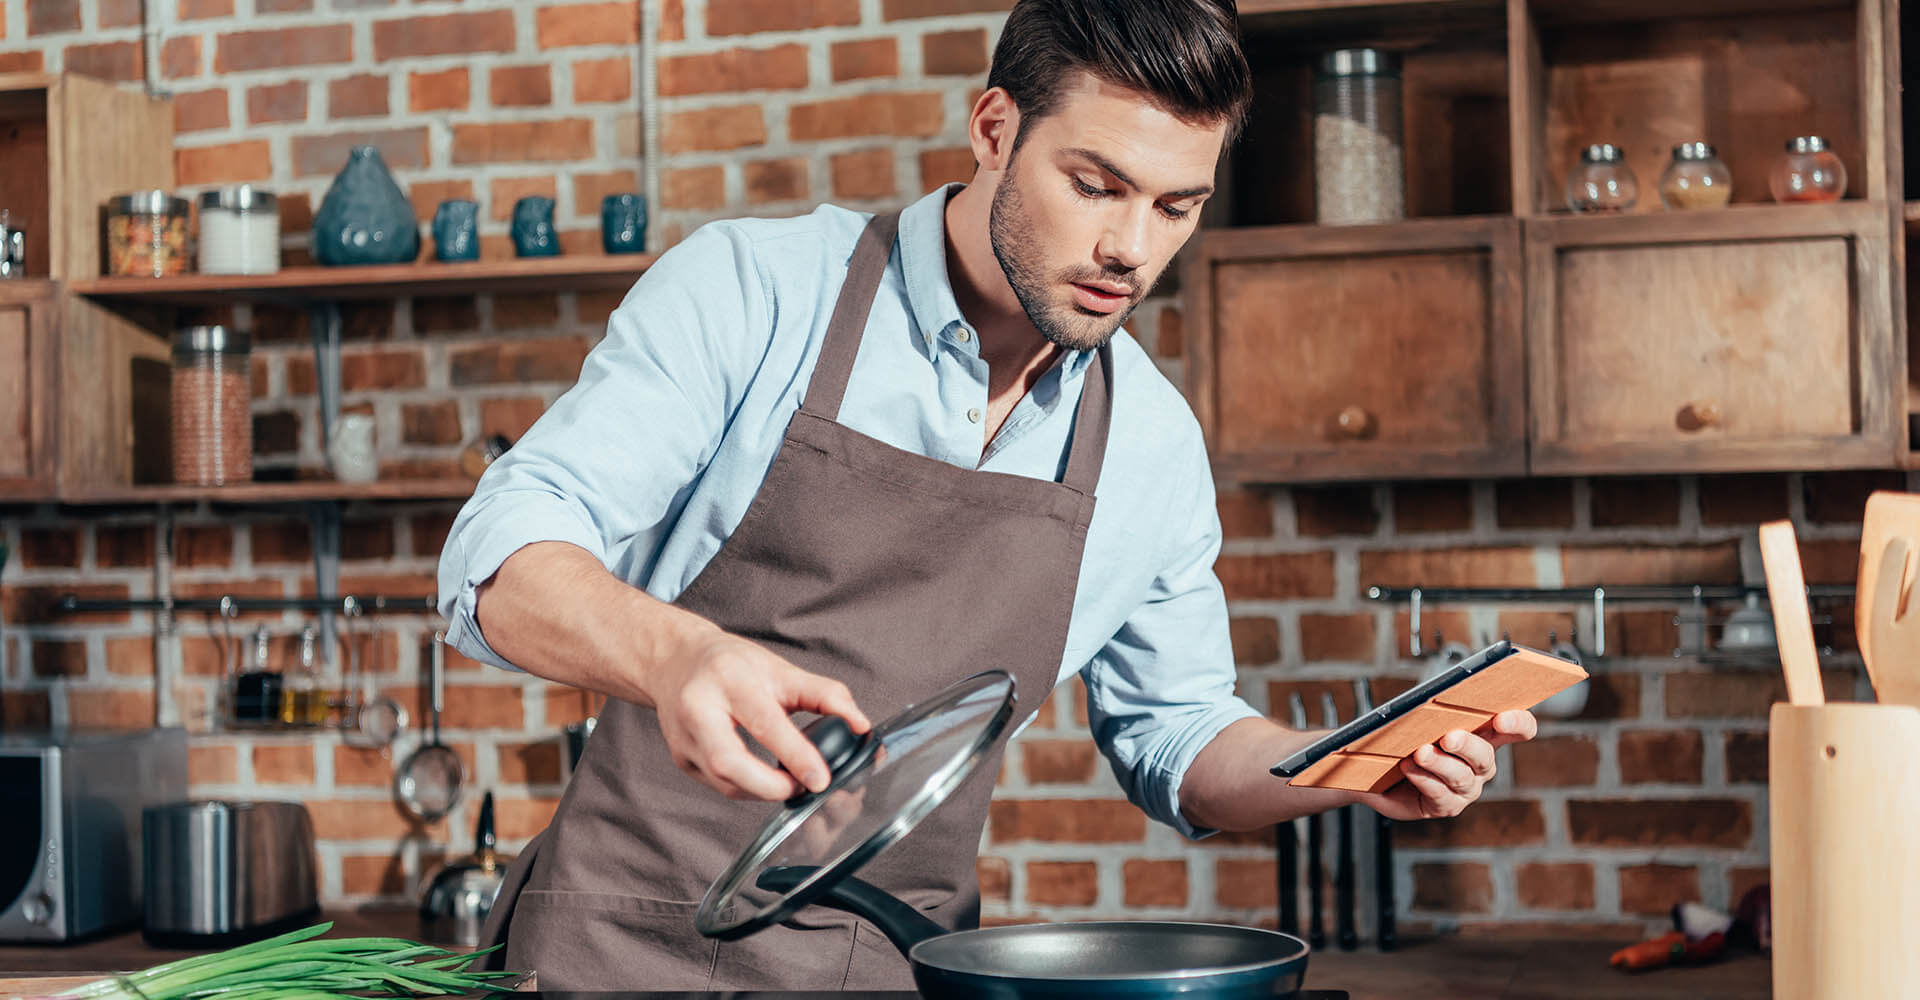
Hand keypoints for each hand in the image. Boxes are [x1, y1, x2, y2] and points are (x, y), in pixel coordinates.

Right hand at [645, 627, 870, 801]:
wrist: (676, 662)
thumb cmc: (730, 664)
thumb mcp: (779, 668)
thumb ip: (824, 694)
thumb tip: (859, 725)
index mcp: (727, 679)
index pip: (763, 721)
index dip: (794, 754)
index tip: (821, 778)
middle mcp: (697, 710)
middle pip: (728, 762)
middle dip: (771, 786)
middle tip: (804, 786)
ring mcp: (683, 739)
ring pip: (724, 783)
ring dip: (763, 792)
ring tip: (790, 782)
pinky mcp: (682, 761)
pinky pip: (720, 787)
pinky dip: (749, 790)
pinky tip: (766, 780)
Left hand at [1360, 710, 1536, 820]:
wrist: (1379, 771)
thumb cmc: (1406, 738)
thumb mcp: (1422, 720)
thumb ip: (1435, 711)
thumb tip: (1428, 701)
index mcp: (1485, 736)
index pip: (1519, 729)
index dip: (1518, 724)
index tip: (1501, 720)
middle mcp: (1481, 765)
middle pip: (1485, 755)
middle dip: (1467, 745)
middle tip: (1449, 737)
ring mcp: (1466, 788)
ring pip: (1461, 777)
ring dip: (1440, 763)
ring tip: (1420, 753)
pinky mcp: (1446, 805)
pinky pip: (1439, 794)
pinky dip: (1423, 779)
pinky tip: (1408, 767)